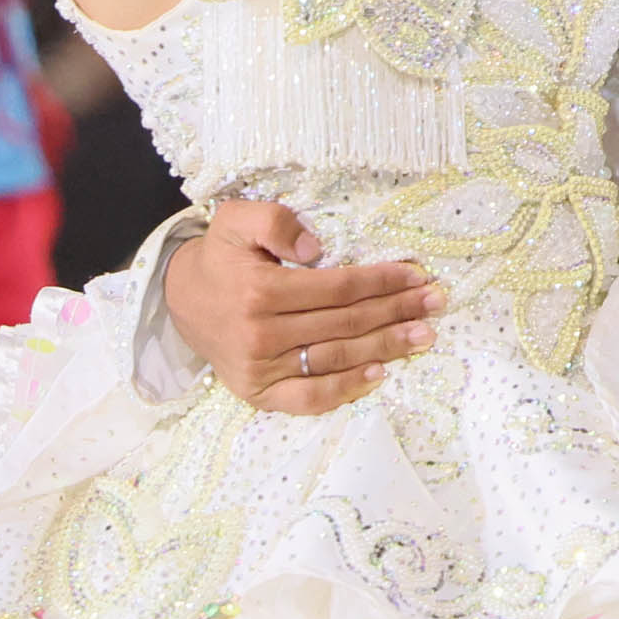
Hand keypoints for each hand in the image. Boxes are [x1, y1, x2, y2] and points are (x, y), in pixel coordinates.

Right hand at [160, 195, 441, 414]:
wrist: (182, 300)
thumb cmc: (221, 258)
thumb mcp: (237, 220)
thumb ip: (274, 221)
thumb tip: (315, 248)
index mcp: (261, 291)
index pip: (339, 288)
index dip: (383, 281)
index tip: (417, 275)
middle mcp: (262, 334)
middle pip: (346, 324)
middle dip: (397, 312)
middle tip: (436, 304)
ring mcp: (261, 369)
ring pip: (336, 359)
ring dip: (386, 348)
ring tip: (423, 336)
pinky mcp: (260, 393)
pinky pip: (310, 398)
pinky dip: (345, 390)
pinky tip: (378, 375)